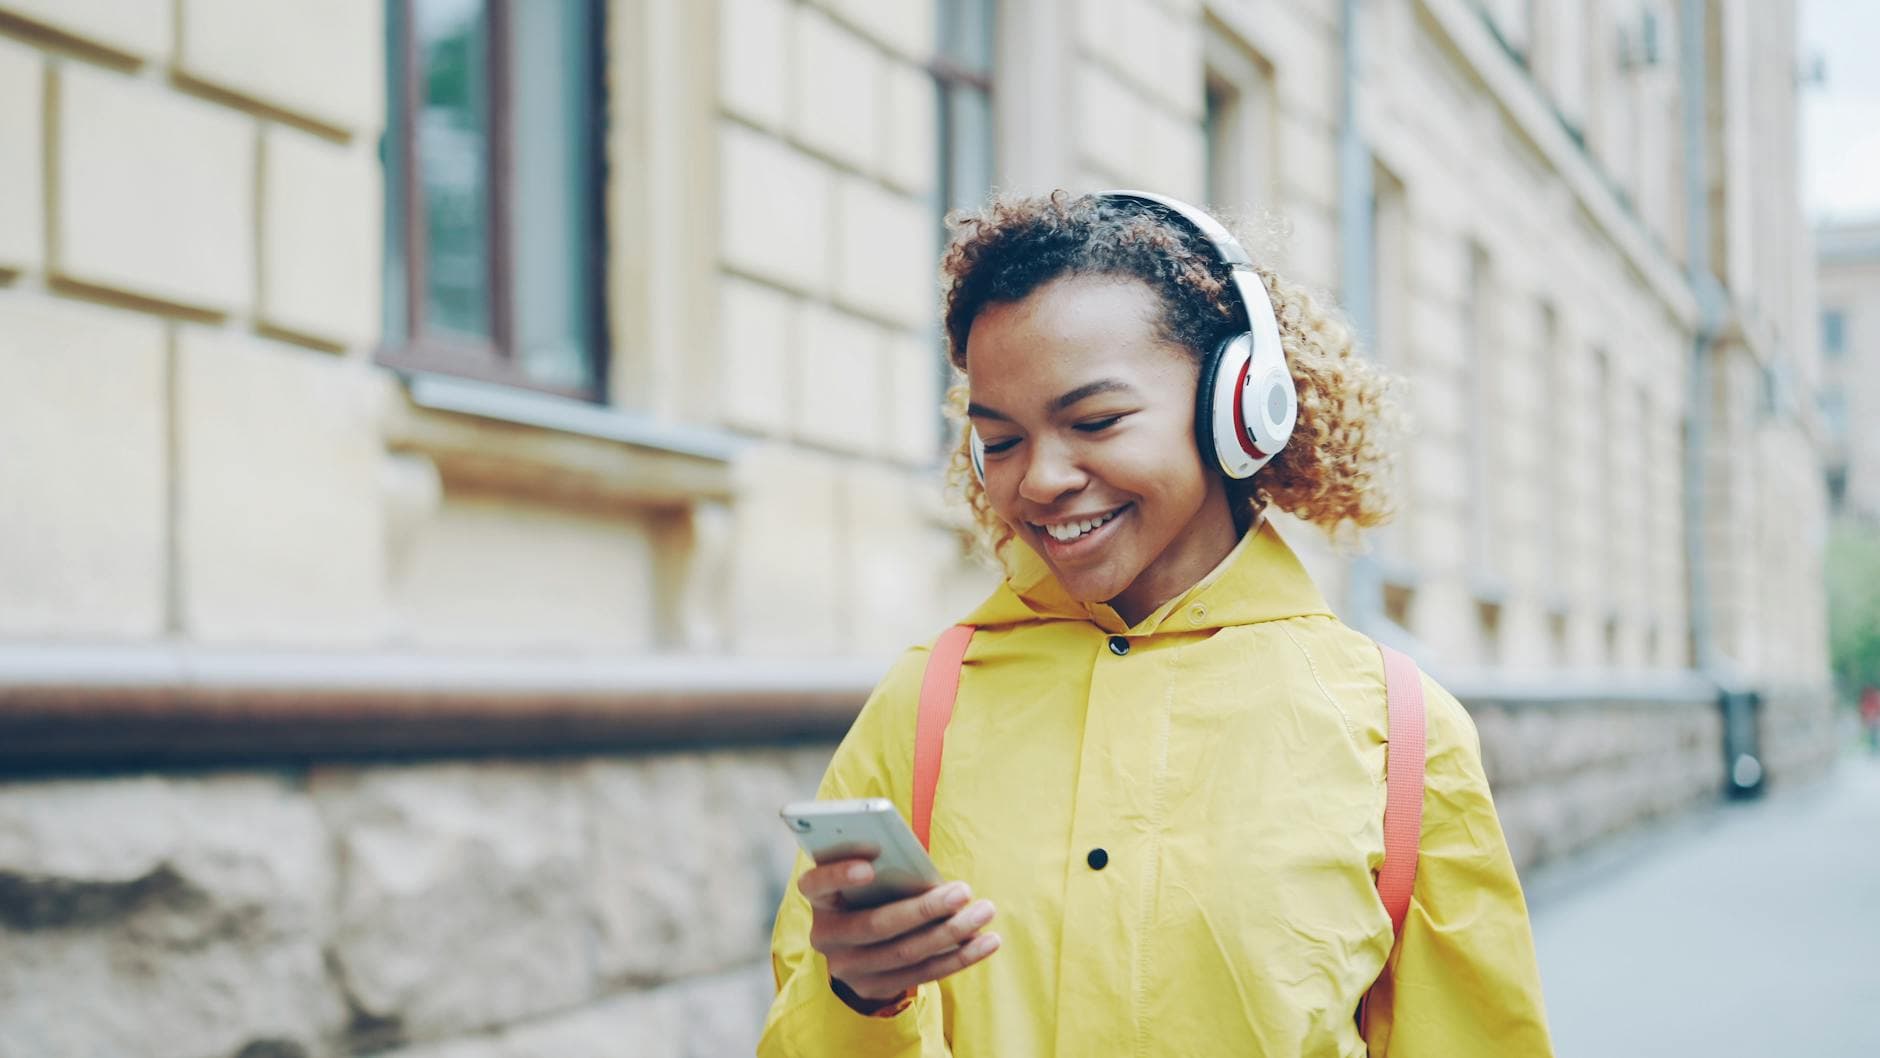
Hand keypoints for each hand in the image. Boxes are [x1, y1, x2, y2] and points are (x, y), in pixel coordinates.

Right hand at [797, 858, 1001, 1002]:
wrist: (856, 945)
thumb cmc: (870, 892)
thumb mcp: (865, 878)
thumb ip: (884, 869)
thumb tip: (925, 873)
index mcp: (820, 898)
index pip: (817, 884)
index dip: (839, 875)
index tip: (868, 868)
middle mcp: (826, 936)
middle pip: (876, 925)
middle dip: (924, 909)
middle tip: (963, 891)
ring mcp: (848, 968)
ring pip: (905, 953)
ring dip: (951, 933)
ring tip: (984, 912)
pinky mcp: (874, 988)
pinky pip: (922, 973)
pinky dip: (959, 957)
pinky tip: (987, 941)